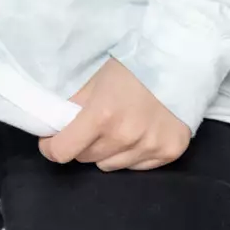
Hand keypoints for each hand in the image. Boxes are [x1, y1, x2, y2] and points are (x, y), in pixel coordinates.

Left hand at [37, 56, 190, 170]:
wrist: (179, 62)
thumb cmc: (133, 66)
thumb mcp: (96, 79)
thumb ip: (75, 104)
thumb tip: (55, 126)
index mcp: (102, 115)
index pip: (63, 151)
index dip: (51, 148)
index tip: (51, 142)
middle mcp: (124, 137)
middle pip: (86, 158)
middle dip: (81, 145)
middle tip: (89, 128)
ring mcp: (149, 148)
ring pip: (110, 166)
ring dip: (107, 152)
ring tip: (117, 129)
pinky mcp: (168, 153)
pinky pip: (137, 167)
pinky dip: (132, 155)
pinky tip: (139, 134)